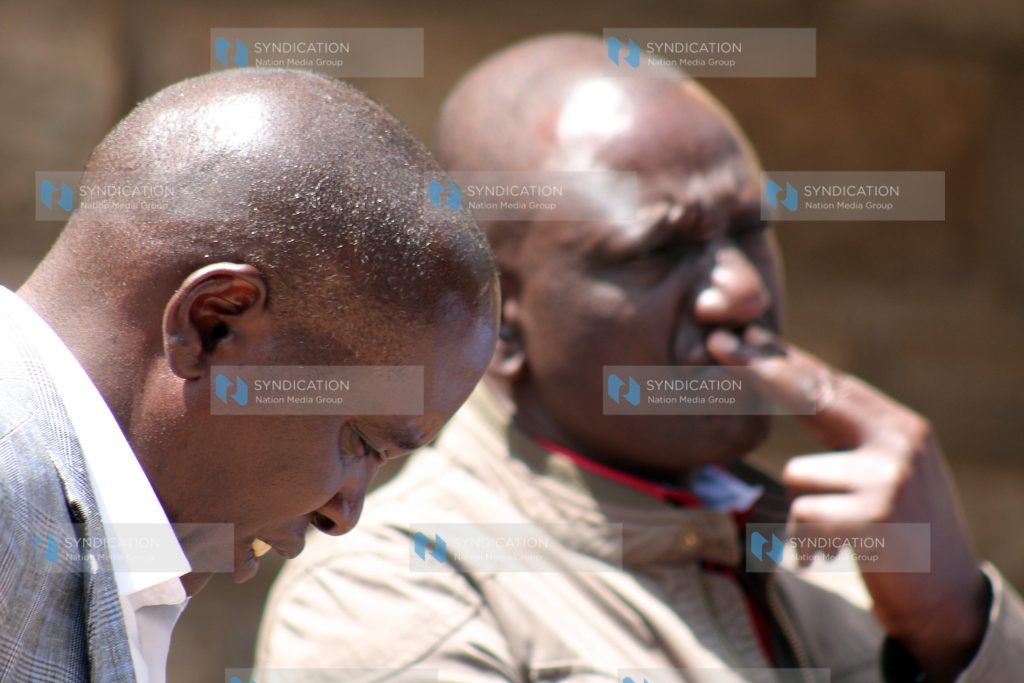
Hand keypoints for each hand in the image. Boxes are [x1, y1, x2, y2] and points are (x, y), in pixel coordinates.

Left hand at [708, 326, 989, 681]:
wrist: (947, 600)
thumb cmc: (901, 531)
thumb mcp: (885, 471)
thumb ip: (849, 433)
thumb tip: (790, 384)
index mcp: (899, 426)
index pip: (831, 384)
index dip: (782, 358)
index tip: (742, 335)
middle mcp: (899, 442)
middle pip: (811, 396)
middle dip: (758, 369)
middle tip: (715, 341)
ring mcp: (889, 478)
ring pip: (797, 476)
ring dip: (804, 510)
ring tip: (842, 534)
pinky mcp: (875, 519)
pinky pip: (802, 518)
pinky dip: (807, 543)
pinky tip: (836, 556)